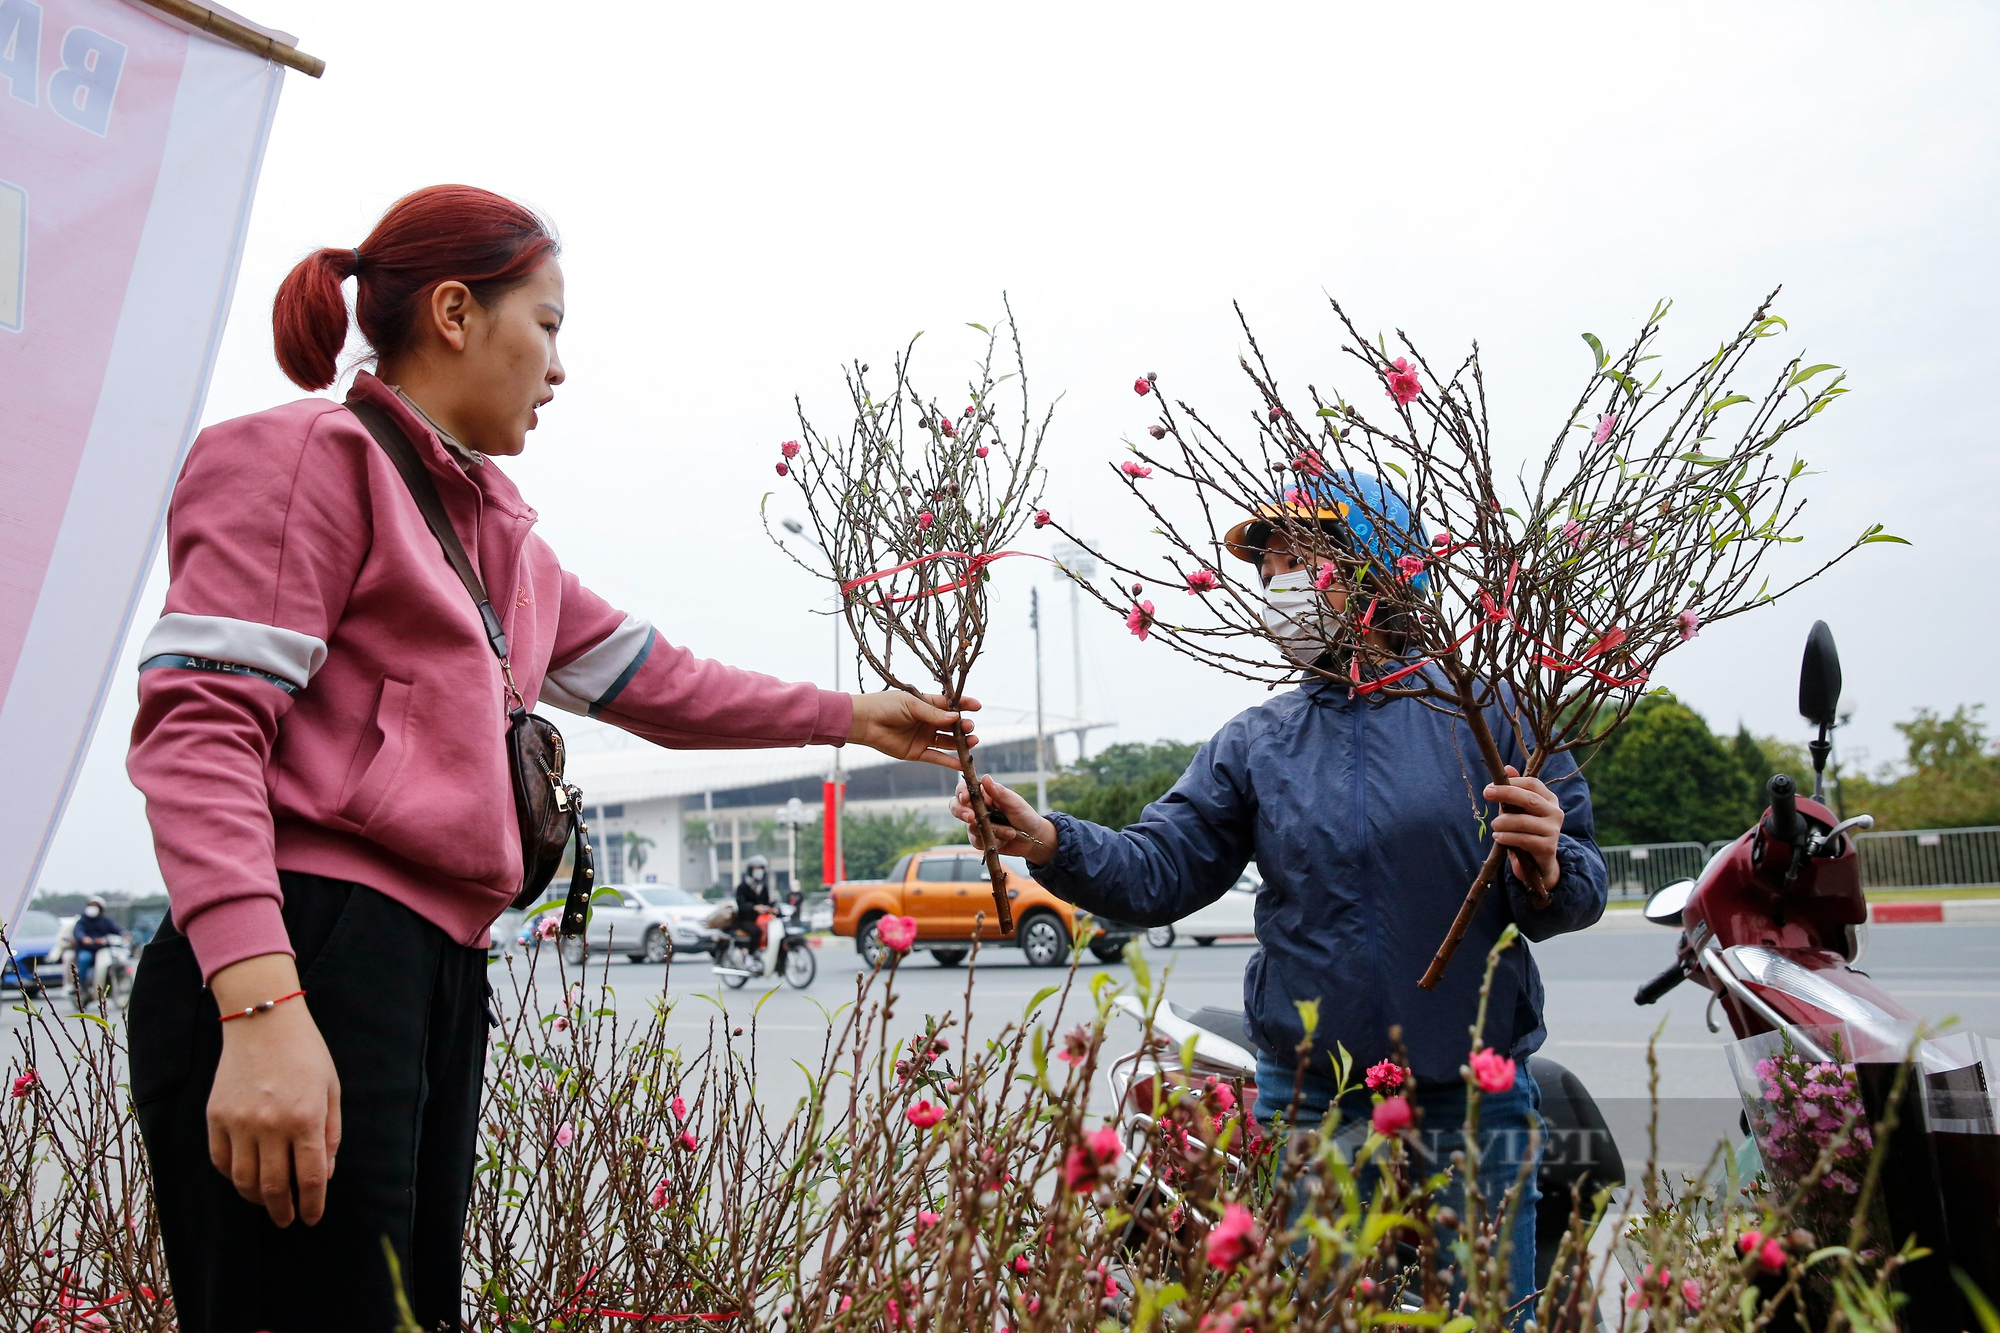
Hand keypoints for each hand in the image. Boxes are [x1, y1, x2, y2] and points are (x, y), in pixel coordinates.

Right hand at [206, 953, 340, 1226]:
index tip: (311, 1219)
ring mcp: (239, 1122)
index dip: (312, 1205)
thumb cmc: (305, 1054)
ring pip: (244, 1181)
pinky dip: (232, 1177)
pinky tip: (244, 1179)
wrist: (263, 1021)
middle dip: (283, 1211)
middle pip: (274, 1187)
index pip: (309, 1178)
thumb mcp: (331, 1090)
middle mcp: (270, 1125)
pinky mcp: (215, 1117)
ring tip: (267, 1204)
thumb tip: (323, 1176)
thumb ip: (330, 1135)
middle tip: (287, 1220)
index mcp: (305, 1118)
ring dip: (256, 1200)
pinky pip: (221, 1161)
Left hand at [849, 690, 979, 769]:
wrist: (865, 722)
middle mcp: (927, 721)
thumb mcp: (912, 705)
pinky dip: (949, 761)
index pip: (949, 705)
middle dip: (963, 726)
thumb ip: (933, 714)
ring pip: (947, 742)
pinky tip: (962, 763)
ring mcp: (923, 737)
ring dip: (960, 743)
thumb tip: (956, 718)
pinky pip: (936, 757)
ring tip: (972, 743)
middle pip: (951, 725)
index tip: (978, 706)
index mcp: (926, 704)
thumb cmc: (886, 706)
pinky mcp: (917, 752)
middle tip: (970, 727)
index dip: (964, 705)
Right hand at [950, 774, 1058, 866]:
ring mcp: (977, 824)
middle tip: (972, 818)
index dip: (961, 793)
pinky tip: (1004, 840)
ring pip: (970, 827)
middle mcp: (977, 808)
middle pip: (956, 807)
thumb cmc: (1025, 816)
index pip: (965, 789)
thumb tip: (985, 777)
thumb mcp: (1015, 802)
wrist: (1034, 839)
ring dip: (992, 831)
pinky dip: (992, 842)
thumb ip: (999, 792)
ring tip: (1010, 832)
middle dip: (962, 812)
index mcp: (985, 795)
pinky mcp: (979, 839)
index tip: (965, 799)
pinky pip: (976, 842)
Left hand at [1485, 765, 1562, 898]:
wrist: (1540, 863)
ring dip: (1504, 821)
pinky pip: (1524, 839)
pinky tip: (1498, 837)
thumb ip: (1514, 791)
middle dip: (1506, 794)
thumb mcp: (1519, 810)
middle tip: (1486, 793)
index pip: (1533, 784)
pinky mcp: (1548, 847)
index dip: (1512, 783)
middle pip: (1530, 799)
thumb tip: (1507, 767)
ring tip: (1494, 825)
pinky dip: (1508, 837)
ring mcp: (1553, 830)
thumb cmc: (1526, 830)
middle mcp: (1555, 812)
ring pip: (1525, 821)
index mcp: (1549, 799)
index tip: (1491, 786)